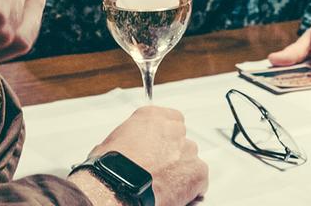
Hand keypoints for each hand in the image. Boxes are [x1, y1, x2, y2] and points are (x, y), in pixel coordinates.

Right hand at [75, 106, 208, 205]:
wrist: (119, 187)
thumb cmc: (111, 167)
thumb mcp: (111, 142)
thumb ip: (129, 138)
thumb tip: (126, 147)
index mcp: (152, 117)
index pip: (169, 118)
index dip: (164, 136)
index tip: (158, 146)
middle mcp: (172, 130)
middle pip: (180, 139)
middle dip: (172, 153)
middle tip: (157, 168)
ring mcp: (187, 150)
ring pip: (190, 159)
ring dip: (180, 169)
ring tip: (162, 184)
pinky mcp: (196, 171)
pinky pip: (199, 179)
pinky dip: (191, 187)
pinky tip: (175, 194)